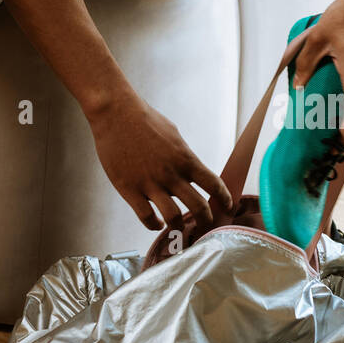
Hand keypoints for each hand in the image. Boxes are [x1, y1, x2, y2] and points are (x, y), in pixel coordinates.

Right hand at [87, 95, 231, 231]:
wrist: (116, 114)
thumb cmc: (145, 121)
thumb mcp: (174, 136)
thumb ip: (184, 157)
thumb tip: (192, 172)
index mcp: (185, 159)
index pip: (214, 184)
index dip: (225, 199)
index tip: (227, 207)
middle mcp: (171, 174)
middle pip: (199, 207)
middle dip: (206, 220)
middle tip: (206, 226)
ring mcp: (150, 183)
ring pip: (173, 217)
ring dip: (180, 227)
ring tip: (180, 228)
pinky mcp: (129, 189)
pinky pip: (146, 217)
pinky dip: (154, 225)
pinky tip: (157, 223)